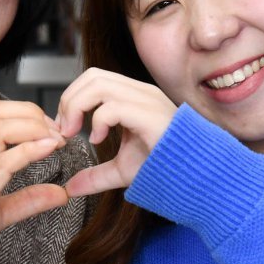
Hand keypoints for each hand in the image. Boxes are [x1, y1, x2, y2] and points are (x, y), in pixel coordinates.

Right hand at [0, 100, 67, 263]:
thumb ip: (28, 200)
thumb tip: (61, 192)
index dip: (23, 112)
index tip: (51, 129)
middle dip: (30, 113)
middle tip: (58, 131)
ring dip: (31, 128)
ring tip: (56, 139)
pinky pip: (0, 165)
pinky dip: (27, 152)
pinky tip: (48, 151)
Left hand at [56, 67, 176, 197]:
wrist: (198, 177)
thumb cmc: (167, 167)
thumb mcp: (123, 171)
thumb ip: (96, 176)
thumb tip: (71, 188)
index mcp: (134, 98)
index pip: (94, 79)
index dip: (72, 98)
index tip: (65, 127)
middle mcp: (141, 93)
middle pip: (93, 76)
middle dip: (70, 100)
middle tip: (66, 129)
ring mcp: (147, 101)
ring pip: (99, 84)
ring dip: (78, 107)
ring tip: (76, 132)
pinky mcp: (151, 115)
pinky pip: (113, 106)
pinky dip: (97, 122)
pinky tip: (98, 140)